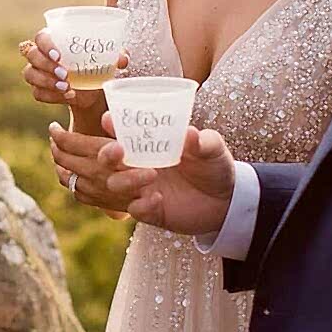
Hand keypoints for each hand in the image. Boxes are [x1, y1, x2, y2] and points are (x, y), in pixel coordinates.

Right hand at [19, 30, 125, 121]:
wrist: (93, 91)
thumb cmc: (97, 66)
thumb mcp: (108, 60)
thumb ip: (116, 56)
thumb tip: (123, 59)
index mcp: (54, 39)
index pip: (41, 37)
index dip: (46, 45)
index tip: (59, 56)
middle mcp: (41, 54)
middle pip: (31, 55)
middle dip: (46, 65)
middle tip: (65, 74)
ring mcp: (37, 72)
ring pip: (30, 74)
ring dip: (47, 81)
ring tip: (67, 88)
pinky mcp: (39, 89)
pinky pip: (37, 93)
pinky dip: (51, 96)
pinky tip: (67, 97)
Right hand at [53, 117, 239, 236]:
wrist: (226, 201)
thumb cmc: (214, 166)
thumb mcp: (213, 149)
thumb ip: (204, 141)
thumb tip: (191, 134)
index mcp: (149, 143)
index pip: (122, 131)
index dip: (111, 124)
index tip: (108, 120)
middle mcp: (139, 164)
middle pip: (106, 159)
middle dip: (105, 154)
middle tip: (119, 151)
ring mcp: (141, 189)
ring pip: (114, 184)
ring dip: (125, 179)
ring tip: (151, 175)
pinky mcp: (149, 211)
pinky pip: (133, 209)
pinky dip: (140, 205)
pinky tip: (158, 199)